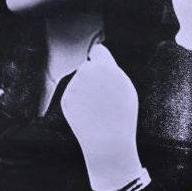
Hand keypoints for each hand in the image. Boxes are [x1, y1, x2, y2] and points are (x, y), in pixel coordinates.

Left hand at [61, 43, 141, 190]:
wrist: (108, 140)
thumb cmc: (122, 115)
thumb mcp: (126, 87)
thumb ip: (112, 71)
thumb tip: (101, 61)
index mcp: (105, 66)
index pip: (97, 50)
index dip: (99, 59)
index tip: (100, 64)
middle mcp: (86, 72)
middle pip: (87, 67)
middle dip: (92, 76)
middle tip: (103, 95)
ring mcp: (74, 86)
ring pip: (78, 82)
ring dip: (85, 90)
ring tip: (97, 108)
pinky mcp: (66, 99)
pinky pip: (72, 95)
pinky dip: (78, 103)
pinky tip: (88, 114)